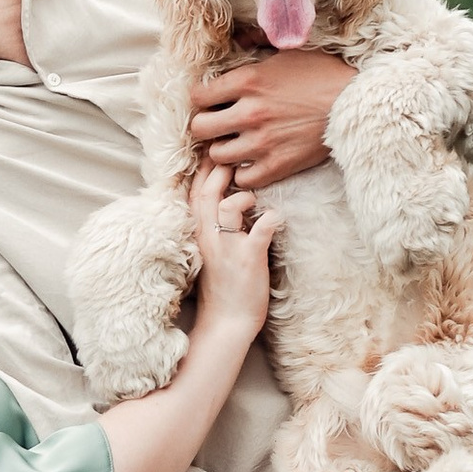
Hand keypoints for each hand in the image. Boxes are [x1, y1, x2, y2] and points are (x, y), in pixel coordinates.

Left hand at [186, 48, 348, 190]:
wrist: (357, 103)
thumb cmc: (324, 74)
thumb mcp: (287, 52)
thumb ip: (256, 44)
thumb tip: (237, 40)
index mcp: (248, 81)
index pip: (198, 96)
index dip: (201, 99)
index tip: (211, 101)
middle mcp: (249, 112)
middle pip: (200, 128)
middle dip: (206, 125)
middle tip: (218, 123)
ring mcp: (262, 142)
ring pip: (217, 155)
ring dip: (223, 148)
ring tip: (235, 142)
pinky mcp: (278, 165)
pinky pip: (242, 178)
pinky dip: (244, 171)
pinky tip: (251, 160)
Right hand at [189, 160, 281, 346]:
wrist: (226, 322)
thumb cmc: (222, 285)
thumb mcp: (210, 250)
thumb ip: (212, 225)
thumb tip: (225, 199)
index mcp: (198, 233)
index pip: (194, 192)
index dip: (203, 168)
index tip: (215, 149)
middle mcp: (208, 236)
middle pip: (208, 191)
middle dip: (220, 168)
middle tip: (235, 154)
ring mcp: (227, 247)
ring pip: (229, 206)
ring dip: (244, 194)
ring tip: (253, 196)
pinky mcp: (248, 258)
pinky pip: (261, 229)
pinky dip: (271, 218)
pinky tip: (277, 217)